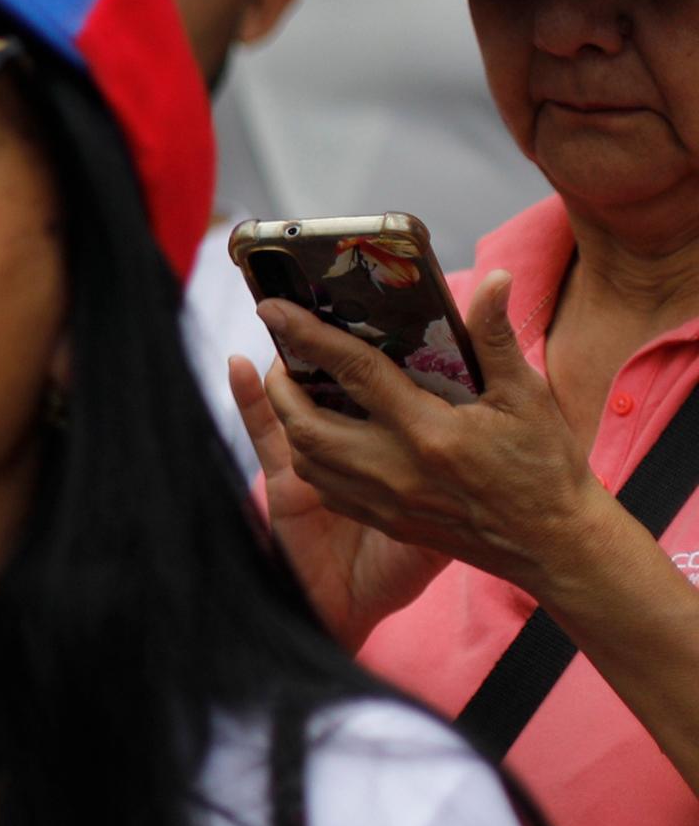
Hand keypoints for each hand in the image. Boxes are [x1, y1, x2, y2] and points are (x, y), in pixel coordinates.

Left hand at [239, 269, 620, 629]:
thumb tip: (496, 279)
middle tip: (283, 356)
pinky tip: (324, 437)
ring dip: (291, 424)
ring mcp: (385, 501)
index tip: (272, 307)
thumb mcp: (529, 397)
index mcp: (430, 433)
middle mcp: (396, 469)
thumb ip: (497, 338)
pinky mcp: (385, 521)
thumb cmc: (546, 466)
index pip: (354, 372)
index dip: (308, 336)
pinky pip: (326, 491)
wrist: (553, 545)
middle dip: (280, 386)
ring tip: (297, 391)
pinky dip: (312, 459)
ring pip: (307, 462)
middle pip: (306, 425)